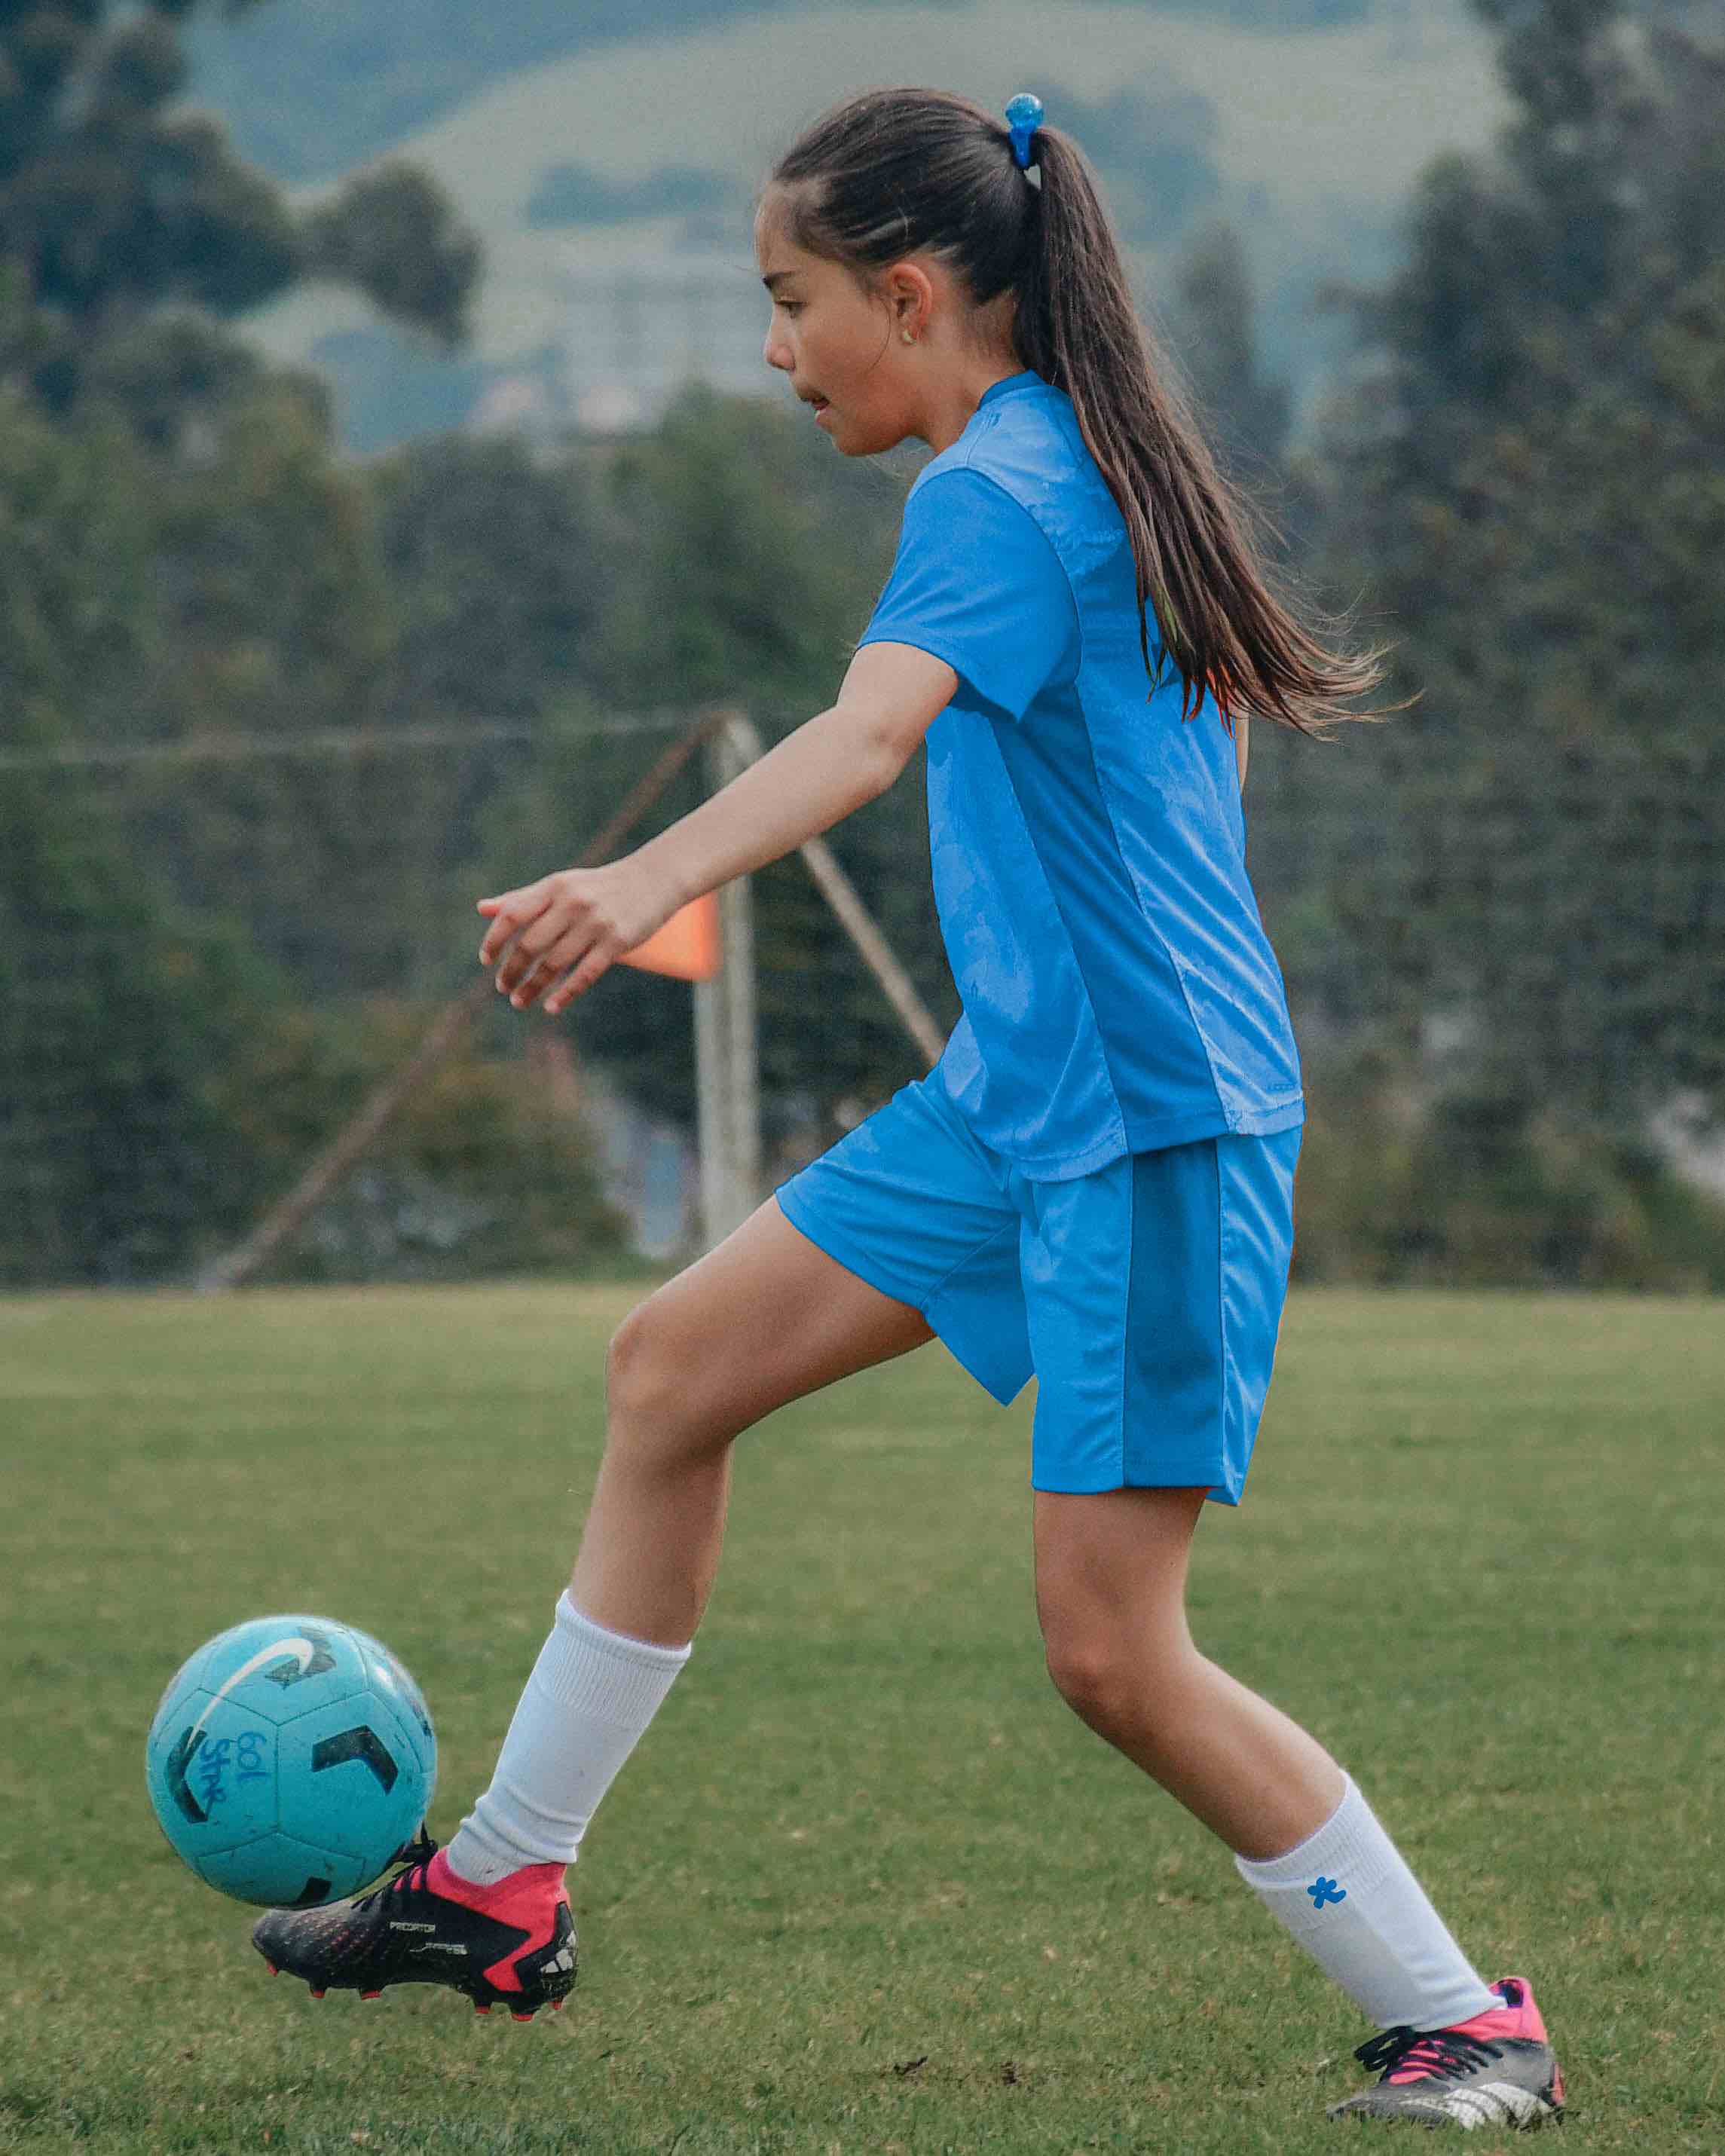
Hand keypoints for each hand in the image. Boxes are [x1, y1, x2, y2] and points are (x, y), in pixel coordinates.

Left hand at [477, 856, 680, 1014]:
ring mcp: (596, 923)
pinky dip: (566, 994)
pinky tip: (551, 1008)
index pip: (513, 914)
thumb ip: (522, 898)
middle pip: (531, 944)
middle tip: (502, 988)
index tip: (486, 961)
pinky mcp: (618, 941)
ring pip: (555, 963)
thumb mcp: (559, 886)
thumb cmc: (597, 887)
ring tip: (519, 1002)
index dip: (495, 939)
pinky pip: (586, 973)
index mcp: (554, 887)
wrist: (653, 880)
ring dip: (533, 987)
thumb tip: (481, 909)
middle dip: (512, 970)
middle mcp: (573, 903)